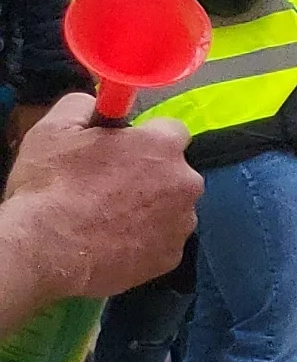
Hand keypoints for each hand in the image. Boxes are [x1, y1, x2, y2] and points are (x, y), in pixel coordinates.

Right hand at [0, 96, 197, 317]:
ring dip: (149, 209)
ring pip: (171, 208)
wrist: (46, 250)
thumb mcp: (54, 130)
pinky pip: (163, 241)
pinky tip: (113, 243)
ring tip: (108, 218)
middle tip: (110, 186)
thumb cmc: (50, 186)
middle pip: (174, 172)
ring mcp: (182, 224)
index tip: (123, 150)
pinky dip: (145, 241)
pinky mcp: (172, 258)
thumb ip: (82, 105)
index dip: (146, 139)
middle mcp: (185, 183)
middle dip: (150, 176)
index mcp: (162, 146)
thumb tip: (95, 103)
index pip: (171, 131)